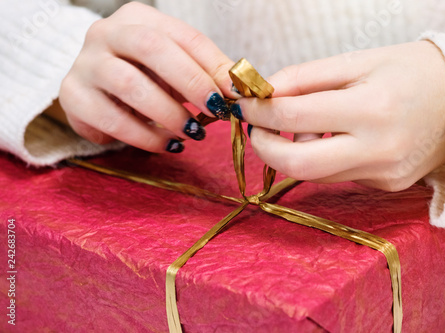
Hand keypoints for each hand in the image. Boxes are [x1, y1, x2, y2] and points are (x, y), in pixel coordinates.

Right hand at [59, 2, 237, 152]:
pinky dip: (146, 137)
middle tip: (215, 110)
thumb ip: (204, 74)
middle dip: (191, 82)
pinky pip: (112, 120)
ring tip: (192, 133)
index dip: (213, 64)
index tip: (235, 92)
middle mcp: (106, 33)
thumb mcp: (175, 69)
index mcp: (139, 18)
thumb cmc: (144, 77)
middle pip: (151, 48)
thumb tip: (240, 92)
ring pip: (129, 85)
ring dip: (168, 114)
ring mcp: (85, 63)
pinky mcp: (73, 97)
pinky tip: (167, 144)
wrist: (94, 91)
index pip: (183, 36)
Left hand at [232, 41, 444, 190]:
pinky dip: (325, 157)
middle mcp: (379, 149)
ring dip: (296, 150)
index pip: (293, 117)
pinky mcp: (386, 185)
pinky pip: (338, 175)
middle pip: (297, 165)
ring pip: (315, 174)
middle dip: (264, 148)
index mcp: (372, 108)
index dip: (258, 112)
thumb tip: (264, 96)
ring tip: (309, 124)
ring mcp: (383, 173)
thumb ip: (305, 78)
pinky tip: (340, 137)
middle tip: (257, 129)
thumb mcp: (358, 61)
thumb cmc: (412, 71)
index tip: (246, 105)